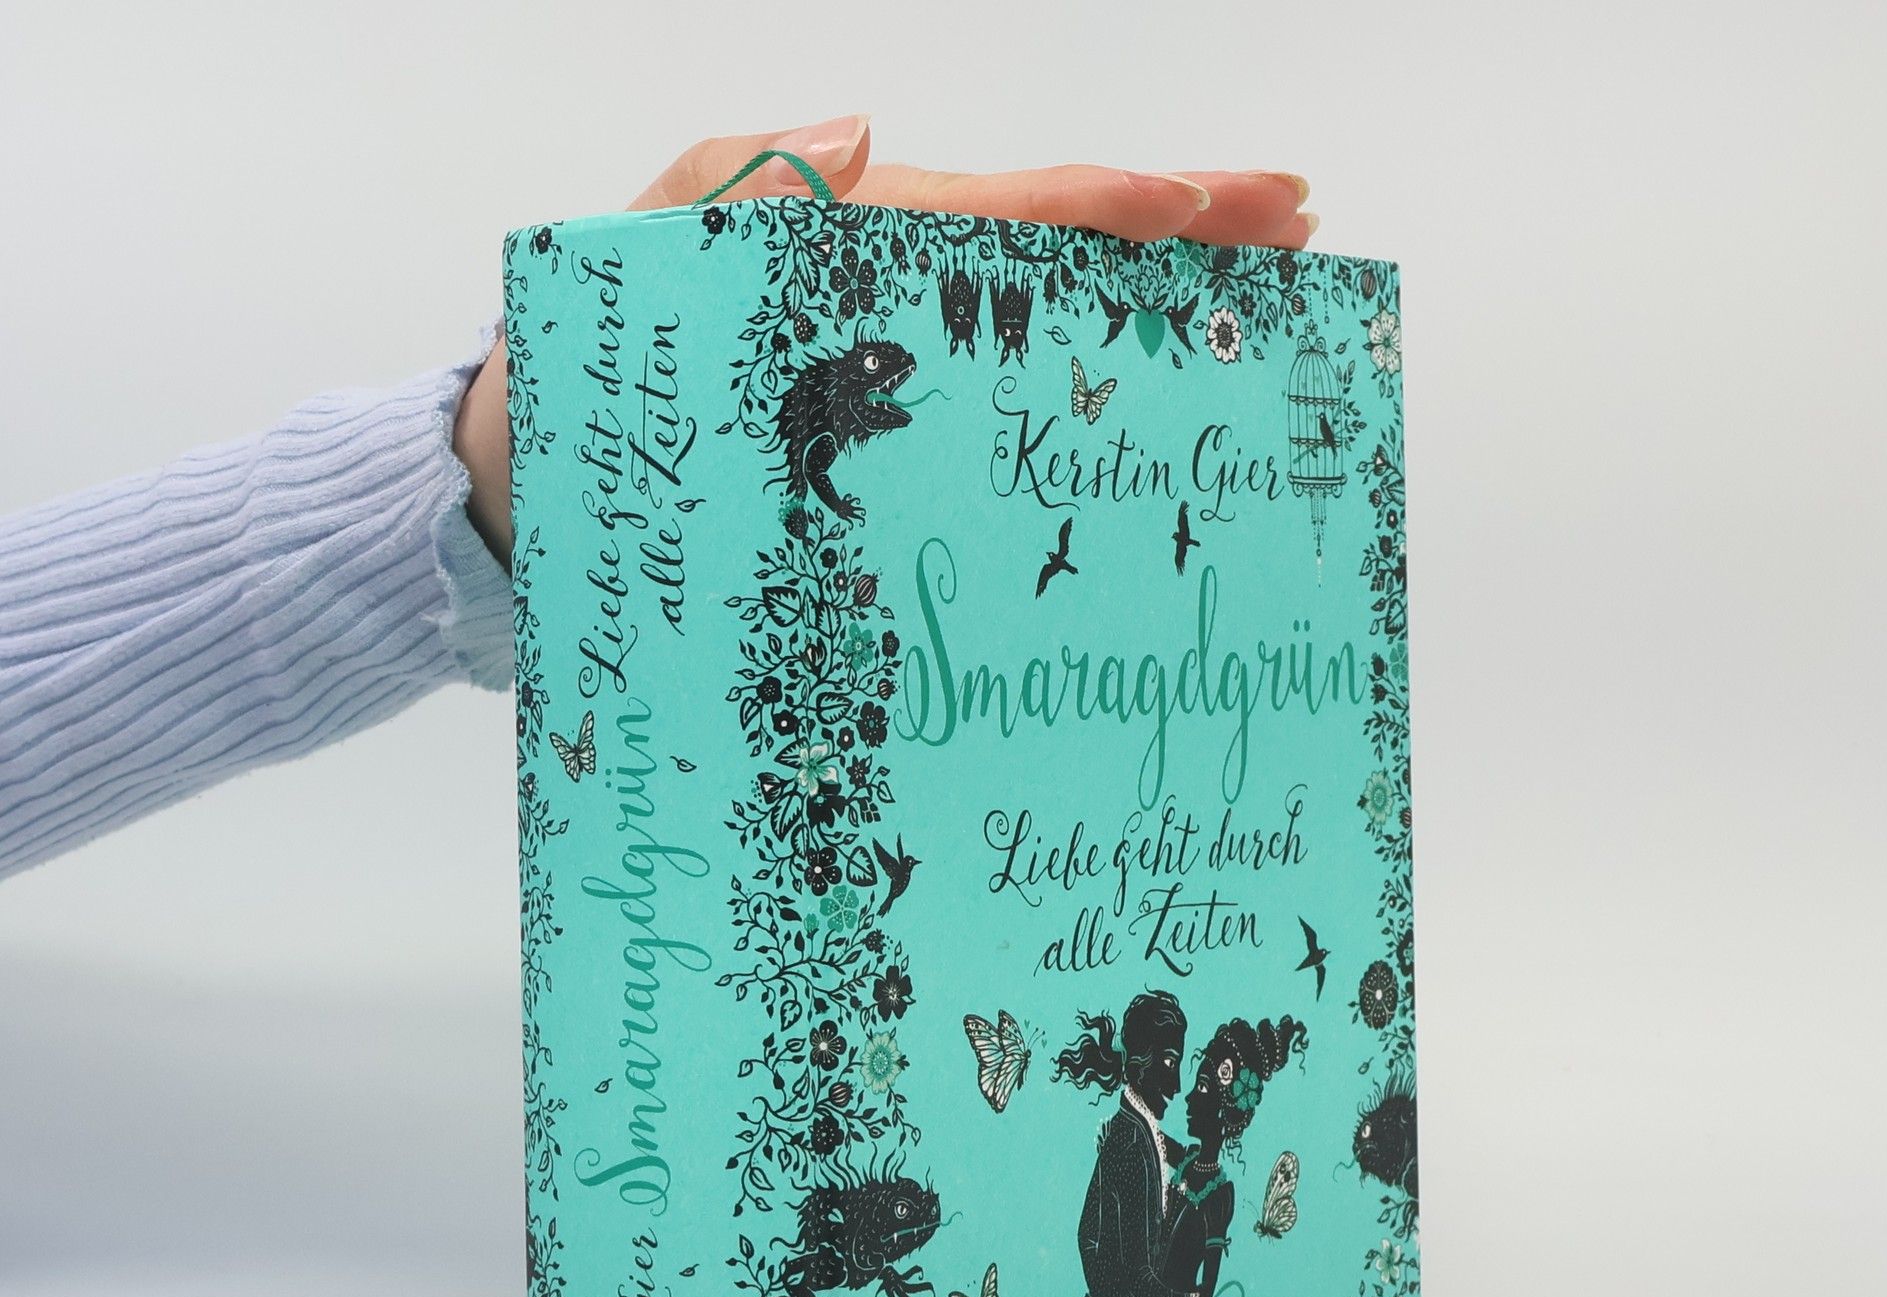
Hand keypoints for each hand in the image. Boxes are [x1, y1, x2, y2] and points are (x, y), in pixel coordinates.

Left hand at [454, 114, 1315, 560]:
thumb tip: (860, 136)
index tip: (1212, 209)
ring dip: (1148, 302)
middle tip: (1290, 225)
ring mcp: (886, 370)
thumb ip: (732, 185)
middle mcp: (884, 297)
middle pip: (1049, 247)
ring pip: (1036, 317)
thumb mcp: (634, 260)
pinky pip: (989, 401)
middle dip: (1173, 229)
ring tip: (1253, 289)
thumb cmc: (569, 385)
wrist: (522, 496)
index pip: (1000, 207)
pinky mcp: (875, 441)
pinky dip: (1072, 386)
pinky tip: (1137, 400)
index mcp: (846, 240)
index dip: (1108, 205)